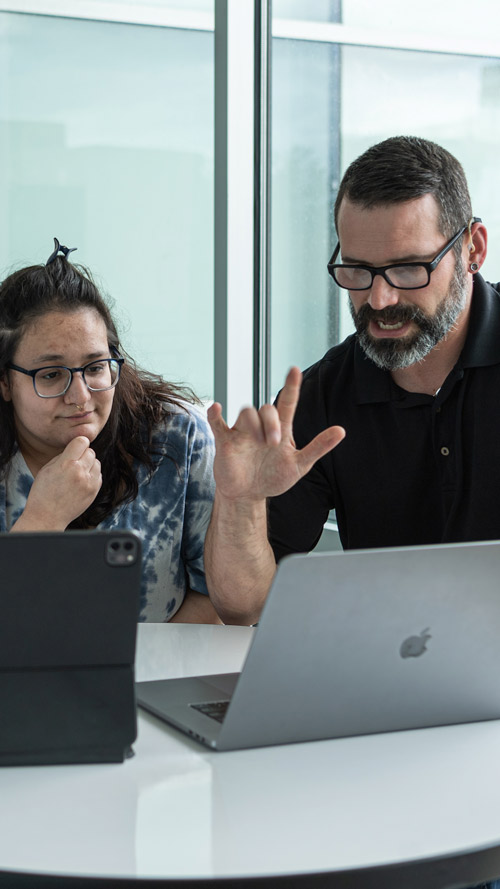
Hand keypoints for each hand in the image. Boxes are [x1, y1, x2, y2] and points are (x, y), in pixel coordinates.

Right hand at [19, 436, 101, 529]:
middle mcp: (80, 472)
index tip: (74, 447)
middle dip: (82, 454)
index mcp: (66, 464)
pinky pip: (99, 475)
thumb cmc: (43, 492)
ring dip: (89, 464)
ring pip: (97, 462)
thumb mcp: (47, 469)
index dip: (78, 443)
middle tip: (73, 463)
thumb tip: (77, 446)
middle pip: (91, 451)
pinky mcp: (94, 491)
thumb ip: (63, 455)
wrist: (47, 516)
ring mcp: (89, 483)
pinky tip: (81, 481)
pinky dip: (92, 475)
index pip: (82, 441)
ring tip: (77, 473)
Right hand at [207, 366, 344, 502]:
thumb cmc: (273, 478)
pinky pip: (217, 423)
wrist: (249, 495)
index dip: (291, 387)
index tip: (295, 370)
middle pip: (266, 409)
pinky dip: (215, 415)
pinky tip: (216, 409)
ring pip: (246, 412)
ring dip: (254, 424)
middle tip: (275, 442)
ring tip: (261, 442)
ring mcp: (242, 433)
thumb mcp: (300, 464)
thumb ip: (319, 446)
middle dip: (271, 422)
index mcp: (280, 429)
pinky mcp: (225, 441)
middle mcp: (261, 427)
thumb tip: (341, 431)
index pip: (287, 403)